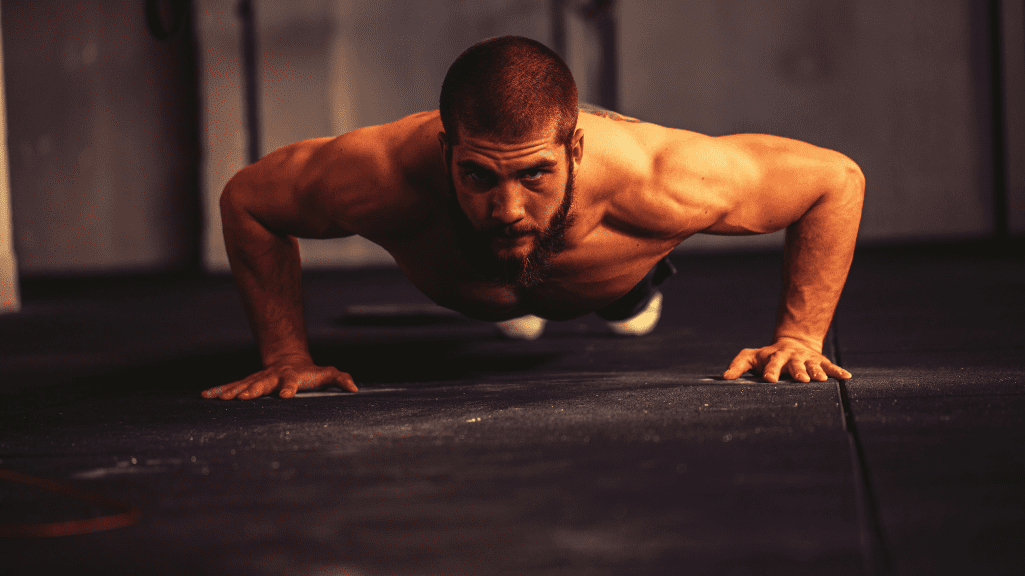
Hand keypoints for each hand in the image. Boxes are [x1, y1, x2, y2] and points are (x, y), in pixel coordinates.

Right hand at [201, 357, 357, 399]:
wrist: (290, 360)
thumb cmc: (312, 372)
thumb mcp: (328, 374)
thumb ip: (341, 379)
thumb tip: (355, 388)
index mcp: (291, 378)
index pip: (291, 383)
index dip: (289, 389)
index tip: (285, 396)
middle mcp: (272, 378)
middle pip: (262, 384)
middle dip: (252, 390)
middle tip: (242, 398)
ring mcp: (258, 379)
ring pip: (243, 384)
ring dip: (231, 392)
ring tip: (217, 399)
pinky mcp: (247, 383)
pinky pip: (232, 386)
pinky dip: (219, 390)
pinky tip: (205, 396)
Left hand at [722, 337, 851, 382]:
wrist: (792, 343)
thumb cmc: (767, 356)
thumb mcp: (750, 357)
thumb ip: (738, 366)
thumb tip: (724, 378)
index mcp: (774, 357)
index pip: (770, 364)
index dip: (770, 371)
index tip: (769, 380)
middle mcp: (791, 358)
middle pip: (794, 365)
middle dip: (797, 372)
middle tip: (800, 380)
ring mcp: (806, 359)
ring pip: (812, 366)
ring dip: (816, 372)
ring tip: (821, 380)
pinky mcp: (820, 361)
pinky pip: (830, 366)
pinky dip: (838, 371)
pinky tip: (846, 377)